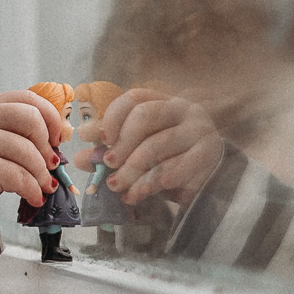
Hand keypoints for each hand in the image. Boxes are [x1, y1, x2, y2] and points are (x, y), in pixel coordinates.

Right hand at [0, 89, 67, 204]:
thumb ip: (17, 133)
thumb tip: (60, 137)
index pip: (26, 98)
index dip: (50, 116)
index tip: (57, 137)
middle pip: (30, 118)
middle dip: (46, 144)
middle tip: (50, 164)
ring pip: (27, 150)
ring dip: (41, 174)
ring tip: (43, 187)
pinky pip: (19, 176)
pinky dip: (32, 189)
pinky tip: (34, 197)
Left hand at [97, 88, 225, 203]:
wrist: (213, 185)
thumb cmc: (172, 164)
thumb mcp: (140, 156)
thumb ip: (112, 153)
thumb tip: (80, 158)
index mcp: (166, 102)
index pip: (136, 97)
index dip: (113, 115)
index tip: (99, 138)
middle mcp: (185, 110)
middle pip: (145, 115)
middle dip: (121, 142)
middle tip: (109, 164)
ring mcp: (200, 130)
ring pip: (156, 145)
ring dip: (130, 170)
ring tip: (116, 186)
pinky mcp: (208, 155)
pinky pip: (172, 169)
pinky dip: (148, 185)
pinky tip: (135, 195)